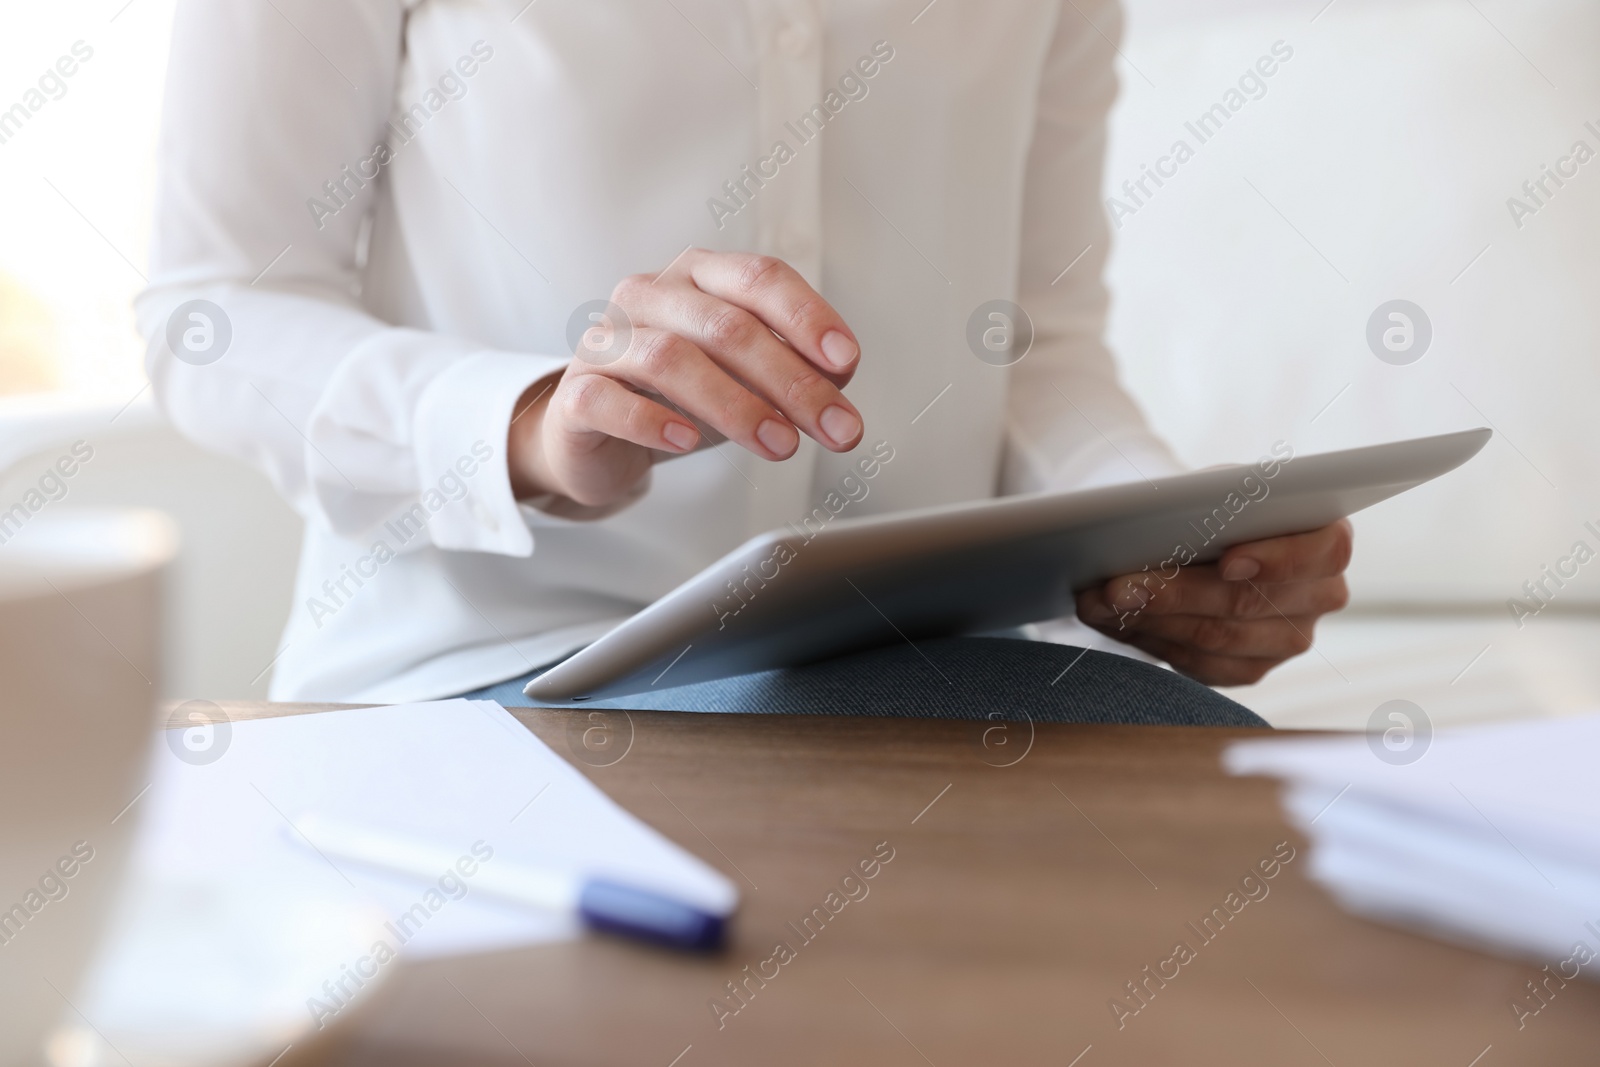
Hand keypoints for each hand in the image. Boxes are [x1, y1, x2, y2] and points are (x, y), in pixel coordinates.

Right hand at [508, 249, 864, 508]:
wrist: (598, 433)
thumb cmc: (681, 395)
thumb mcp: (748, 377)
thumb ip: (794, 367)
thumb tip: (839, 376)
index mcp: (699, 275)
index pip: (759, 278)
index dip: (807, 317)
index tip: (846, 362)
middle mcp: (649, 295)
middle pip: (726, 325)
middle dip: (791, 381)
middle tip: (835, 427)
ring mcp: (607, 341)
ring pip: (670, 359)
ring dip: (736, 406)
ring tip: (781, 445)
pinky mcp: (575, 394)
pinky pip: (608, 399)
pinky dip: (652, 421)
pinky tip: (686, 441)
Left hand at [1074, 519, 1352, 686]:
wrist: (1207, 536)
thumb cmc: (1217, 505)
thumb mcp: (1217, 489)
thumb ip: (1205, 502)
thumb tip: (1148, 524)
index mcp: (1329, 540)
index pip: (1321, 553)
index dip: (1274, 559)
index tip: (1228, 562)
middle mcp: (1322, 595)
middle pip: (1246, 602)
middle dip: (1174, 593)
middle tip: (1117, 585)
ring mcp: (1290, 639)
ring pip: (1215, 637)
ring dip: (1149, 619)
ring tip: (1099, 601)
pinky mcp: (1251, 668)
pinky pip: (1199, 664)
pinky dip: (1151, 640)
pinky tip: (1114, 622)